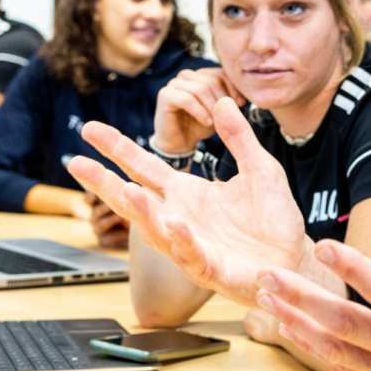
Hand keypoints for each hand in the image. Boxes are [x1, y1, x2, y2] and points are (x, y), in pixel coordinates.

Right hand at [67, 98, 308, 304]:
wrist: (293, 256)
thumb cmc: (273, 217)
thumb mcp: (261, 168)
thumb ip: (240, 138)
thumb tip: (224, 101)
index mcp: (188, 194)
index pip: (145, 168)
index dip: (118, 149)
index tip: (90, 129)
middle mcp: (181, 218)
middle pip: (135, 198)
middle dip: (106, 182)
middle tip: (77, 162)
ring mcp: (191, 245)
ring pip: (156, 229)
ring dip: (141, 211)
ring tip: (125, 190)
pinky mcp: (211, 268)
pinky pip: (192, 254)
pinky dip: (183, 240)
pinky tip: (175, 224)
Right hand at [153, 67, 244, 154]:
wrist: (180, 142)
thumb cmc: (202, 125)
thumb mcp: (222, 111)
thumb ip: (232, 101)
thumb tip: (245, 97)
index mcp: (202, 75)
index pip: (222, 73)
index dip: (234, 88)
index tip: (241, 104)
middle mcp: (187, 75)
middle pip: (212, 80)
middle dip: (222, 101)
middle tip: (226, 117)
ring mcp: (175, 83)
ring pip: (200, 89)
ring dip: (212, 108)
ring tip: (217, 122)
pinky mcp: (165, 95)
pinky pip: (186, 99)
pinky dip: (200, 112)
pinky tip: (207, 122)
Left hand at [256, 183, 370, 370]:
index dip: (354, 267)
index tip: (324, 245)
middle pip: (346, 323)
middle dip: (303, 298)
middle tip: (269, 275)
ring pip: (335, 348)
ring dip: (298, 321)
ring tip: (266, 298)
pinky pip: (342, 368)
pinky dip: (313, 347)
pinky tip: (291, 329)